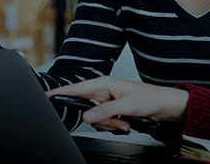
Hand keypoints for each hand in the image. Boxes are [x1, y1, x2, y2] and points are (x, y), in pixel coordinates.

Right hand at [47, 76, 188, 134]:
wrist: (164, 106)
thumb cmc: (150, 98)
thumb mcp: (128, 105)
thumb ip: (105, 110)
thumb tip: (87, 116)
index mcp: (104, 83)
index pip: (76, 88)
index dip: (59, 92)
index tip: (46, 96)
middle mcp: (102, 91)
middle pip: (85, 109)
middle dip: (101, 119)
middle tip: (117, 120)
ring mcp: (106, 101)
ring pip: (94, 119)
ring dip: (110, 124)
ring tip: (126, 121)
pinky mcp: (110, 110)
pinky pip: (103, 123)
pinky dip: (113, 126)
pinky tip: (125, 122)